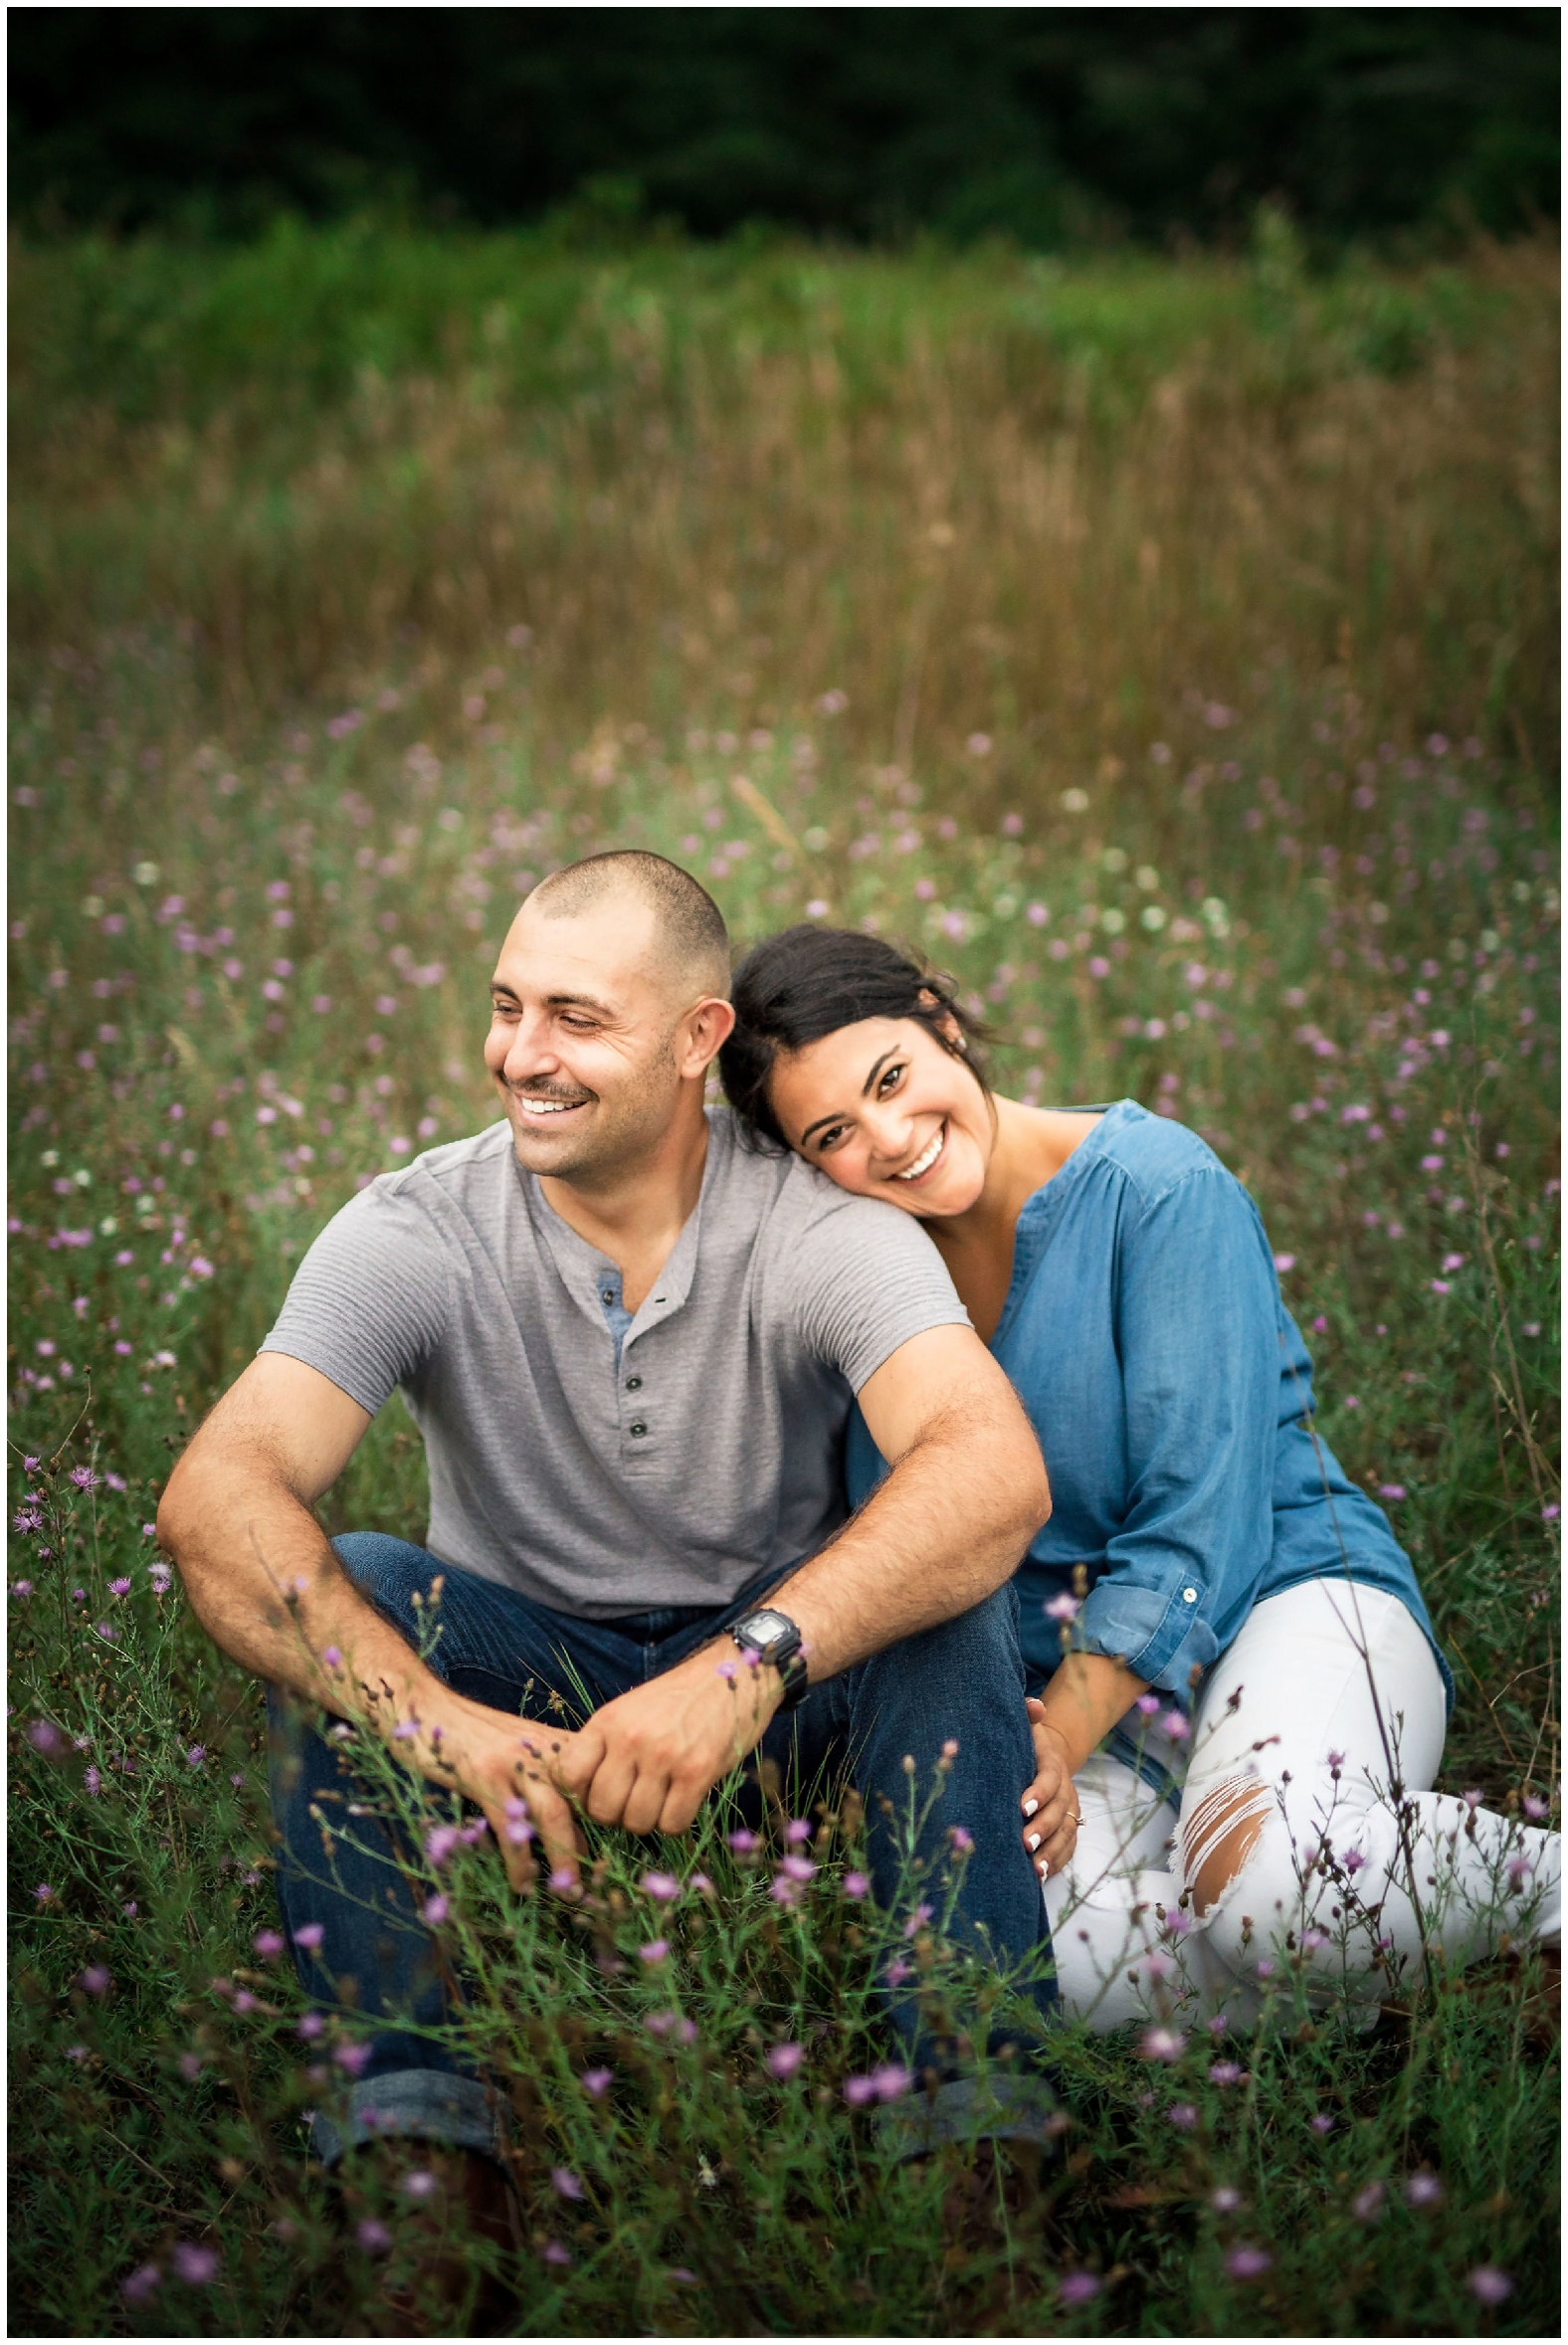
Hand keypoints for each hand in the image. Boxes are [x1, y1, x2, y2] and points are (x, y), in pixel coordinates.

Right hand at [392, 1691, 587, 1892]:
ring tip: (567, 1890)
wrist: (426, 1706)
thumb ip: (550, 1785)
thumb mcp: (520, 1752)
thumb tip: (579, 1841)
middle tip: (594, 1885)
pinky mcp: (483, 1774)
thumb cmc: (474, 1739)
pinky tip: (521, 1882)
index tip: (608, 1860)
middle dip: (591, 1845)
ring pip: (554, 1813)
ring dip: (565, 1856)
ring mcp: (514, 1760)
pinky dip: (519, 1859)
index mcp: (557, 1744)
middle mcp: (543, 1748)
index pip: (597, 1784)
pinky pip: (509, 1824)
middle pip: (583, 1799)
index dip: (606, 1823)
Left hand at [555, 1642, 780, 1834]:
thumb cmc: (677, 1700)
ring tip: (661, 1798)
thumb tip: (578, 1796)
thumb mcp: (628, 1711)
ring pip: (636, 1822)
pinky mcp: (697, 1771)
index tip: (598, 1794)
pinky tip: (683, 1800)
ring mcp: (664, 1755)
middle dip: (616, 1816)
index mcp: (607, 1721)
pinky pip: (672, 1824)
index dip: (580, 1796)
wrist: (732, 1675)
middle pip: (601, 1810)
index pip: (567, 1776)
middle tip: (634, 1801)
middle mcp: (630, 1738)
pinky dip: (676, 1821)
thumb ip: (603, 1746)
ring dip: (648, 1820)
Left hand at [1020, 1695, 1081, 1880]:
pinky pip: (1068, 1848)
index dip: (1039, 1793)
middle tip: (1024, 1843)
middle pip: (1059, 1812)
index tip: (1021, 1807)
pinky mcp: (1067, 1828)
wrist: (1043, 1755)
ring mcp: (1069, 1811)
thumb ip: (1026, 1714)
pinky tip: (1040, 1877)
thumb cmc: (1025, 1742)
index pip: (1050, 1779)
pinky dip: (1057, 1863)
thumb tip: (1035, 1706)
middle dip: (1043, 1829)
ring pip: (1066, 1834)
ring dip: (1051, 1853)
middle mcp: (1065, 1790)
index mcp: (1052, 1764)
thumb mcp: (1025, 1726)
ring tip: (1034, 1870)